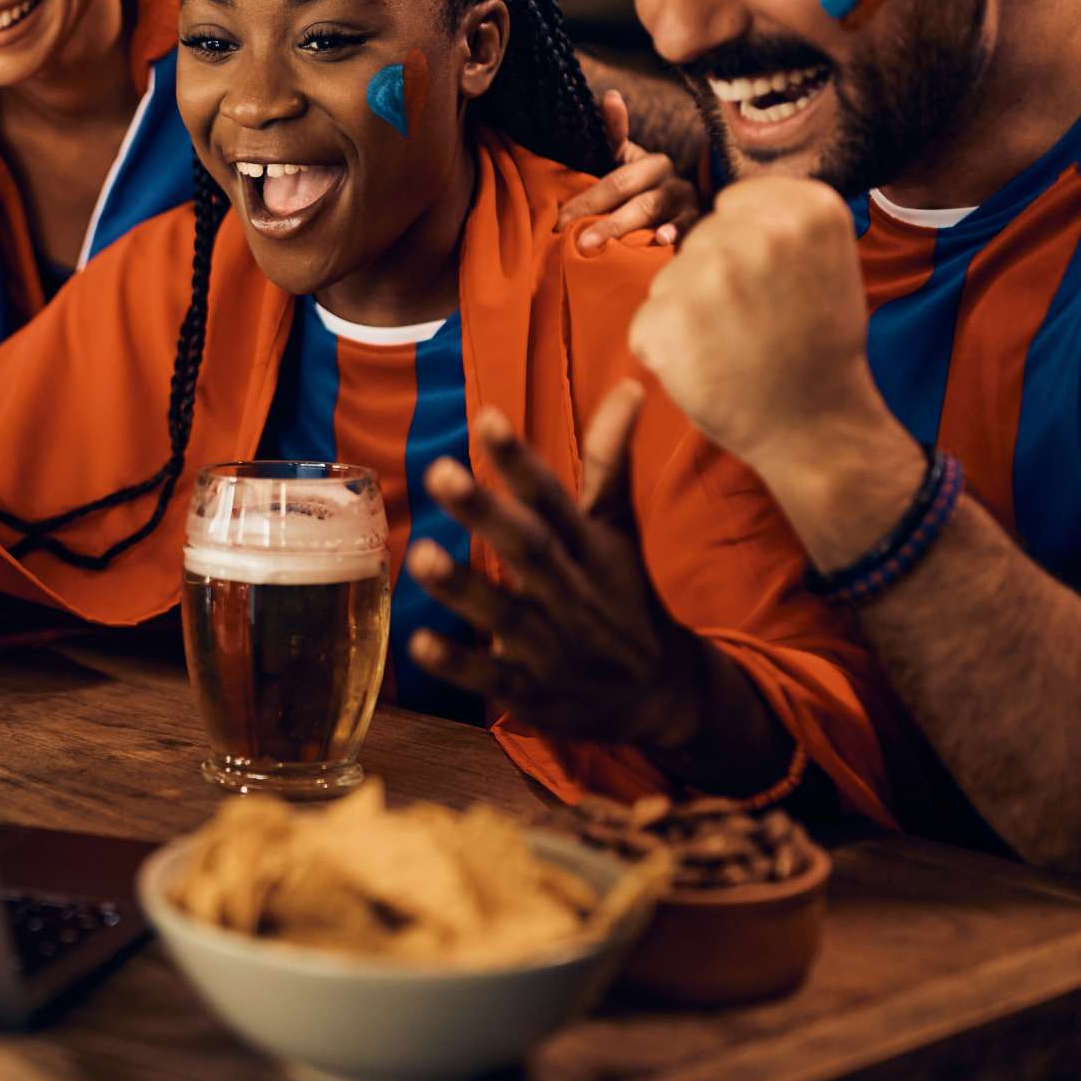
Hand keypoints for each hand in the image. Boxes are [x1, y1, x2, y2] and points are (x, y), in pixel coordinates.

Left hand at [405, 385, 705, 752]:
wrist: (660, 696)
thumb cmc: (626, 595)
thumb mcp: (619, 528)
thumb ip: (609, 459)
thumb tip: (631, 384)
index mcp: (590, 549)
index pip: (555, 498)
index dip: (521, 461)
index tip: (488, 418)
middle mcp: (573, 594)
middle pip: (529, 549)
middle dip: (486, 513)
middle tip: (440, 472)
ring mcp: (554, 647)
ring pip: (507, 614)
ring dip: (464, 588)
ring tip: (422, 554)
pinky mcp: (532, 692)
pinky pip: (493, 679)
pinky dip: (459, 663)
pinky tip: (420, 642)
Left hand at [556, 89, 701, 250]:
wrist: (685, 206)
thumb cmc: (643, 186)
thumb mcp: (625, 159)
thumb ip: (614, 131)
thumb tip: (611, 95)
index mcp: (646, 160)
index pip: (611, 176)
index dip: (585, 199)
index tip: (559, 220)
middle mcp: (666, 174)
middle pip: (625, 188)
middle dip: (594, 213)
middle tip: (573, 240)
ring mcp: (684, 197)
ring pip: (650, 207)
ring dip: (621, 225)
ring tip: (597, 242)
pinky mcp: (698, 218)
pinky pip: (688, 225)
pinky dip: (676, 232)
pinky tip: (661, 241)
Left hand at [627, 176, 883, 474]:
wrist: (815, 426)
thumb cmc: (817, 343)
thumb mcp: (826, 259)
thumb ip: (779, 217)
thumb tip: (730, 194)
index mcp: (806, 210)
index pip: (735, 205)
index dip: (747, 248)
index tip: (774, 283)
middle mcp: (755, 233)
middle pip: (701, 240)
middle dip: (717, 278)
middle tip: (758, 322)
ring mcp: (706, 276)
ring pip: (672, 279)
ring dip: (690, 312)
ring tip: (736, 345)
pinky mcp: (664, 320)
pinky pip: (650, 321)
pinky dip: (668, 348)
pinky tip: (709, 368)